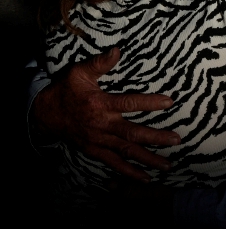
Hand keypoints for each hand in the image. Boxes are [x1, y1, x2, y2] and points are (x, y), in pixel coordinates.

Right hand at [31, 47, 180, 181]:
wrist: (45, 114)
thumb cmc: (65, 90)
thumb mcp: (79, 72)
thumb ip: (99, 63)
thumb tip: (117, 50)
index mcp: (100, 104)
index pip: (130, 103)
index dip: (150, 103)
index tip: (170, 102)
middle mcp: (102, 125)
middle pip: (133, 133)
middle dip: (156, 138)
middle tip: (176, 140)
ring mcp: (99, 141)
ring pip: (127, 152)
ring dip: (148, 159)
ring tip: (168, 165)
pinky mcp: (95, 151)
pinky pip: (114, 164)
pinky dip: (130, 172)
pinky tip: (146, 178)